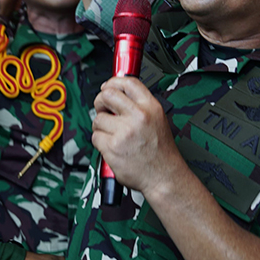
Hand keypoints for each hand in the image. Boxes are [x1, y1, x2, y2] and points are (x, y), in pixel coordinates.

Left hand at [92, 77, 182, 197]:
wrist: (164, 177)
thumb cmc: (161, 152)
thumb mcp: (158, 119)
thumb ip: (140, 105)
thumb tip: (118, 93)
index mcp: (151, 107)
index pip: (127, 82)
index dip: (113, 82)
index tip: (107, 87)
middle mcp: (138, 117)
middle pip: (107, 95)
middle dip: (101, 101)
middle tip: (103, 109)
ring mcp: (124, 132)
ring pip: (98, 119)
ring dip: (101, 126)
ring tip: (112, 134)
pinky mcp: (112, 147)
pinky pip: (95, 137)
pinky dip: (100, 142)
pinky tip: (111, 146)